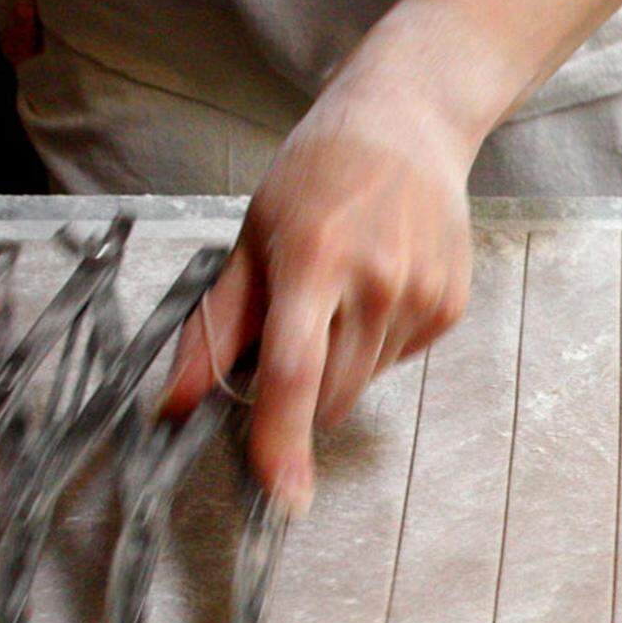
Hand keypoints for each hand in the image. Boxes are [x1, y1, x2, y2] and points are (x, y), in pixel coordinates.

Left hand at [158, 26, 476, 512]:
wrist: (408, 125)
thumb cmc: (314, 177)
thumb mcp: (249, 239)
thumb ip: (213, 327)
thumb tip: (172, 402)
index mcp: (315, 262)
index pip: (295, 372)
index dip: (282, 441)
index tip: (282, 496)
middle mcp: (376, 284)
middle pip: (327, 396)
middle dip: (296, 394)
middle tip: (289, 328)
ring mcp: (421, 298)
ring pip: (359, 386)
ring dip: (335, 366)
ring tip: (337, 293)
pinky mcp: (449, 309)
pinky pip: (393, 364)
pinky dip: (371, 345)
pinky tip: (374, 287)